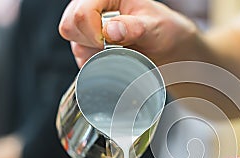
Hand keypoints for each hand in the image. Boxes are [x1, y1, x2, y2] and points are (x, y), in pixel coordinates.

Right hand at [59, 0, 197, 66]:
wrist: (169, 48)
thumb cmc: (163, 30)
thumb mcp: (154, 27)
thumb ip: (134, 28)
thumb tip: (110, 31)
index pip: (81, 14)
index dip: (93, 33)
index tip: (112, 44)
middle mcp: (92, 9)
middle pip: (70, 27)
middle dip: (93, 44)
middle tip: (118, 48)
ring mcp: (88, 29)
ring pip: (75, 46)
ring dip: (98, 56)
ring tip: (123, 52)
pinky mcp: (88, 48)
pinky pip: (82, 61)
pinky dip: (99, 66)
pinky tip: (117, 60)